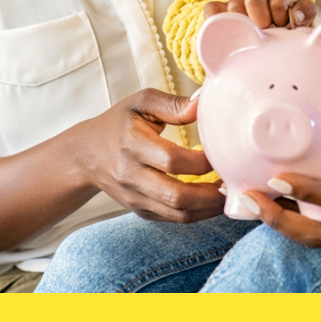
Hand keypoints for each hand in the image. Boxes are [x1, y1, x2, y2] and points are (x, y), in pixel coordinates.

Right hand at [73, 89, 224, 222]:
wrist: (86, 155)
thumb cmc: (119, 123)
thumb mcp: (141, 103)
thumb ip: (173, 104)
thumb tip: (204, 102)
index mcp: (132, 144)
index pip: (171, 160)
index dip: (201, 161)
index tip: (222, 153)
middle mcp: (131, 175)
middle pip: (176, 195)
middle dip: (211, 192)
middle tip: (233, 180)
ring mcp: (136, 198)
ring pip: (178, 213)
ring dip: (209, 208)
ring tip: (229, 193)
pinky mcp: (141, 211)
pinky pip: (174, 219)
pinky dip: (198, 213)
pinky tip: (213, 200)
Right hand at [204, 0, 315, 28]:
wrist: (274, 33)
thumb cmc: (289, 24)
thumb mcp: (304, 16)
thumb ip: (305, 12)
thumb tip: (295, 17)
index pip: (277, 2)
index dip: (281, 19)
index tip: (284, 30)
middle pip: (253, 2)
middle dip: (262, 22)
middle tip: (266, 35)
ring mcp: (237, 3)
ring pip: (233, 8)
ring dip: (243, 25)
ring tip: (251, 37)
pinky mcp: (222, 12)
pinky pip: (212, 10)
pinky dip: (214, 19)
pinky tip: (226, 31)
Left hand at [241, 75, 320, 247]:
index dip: (308, 192)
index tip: (276, 178)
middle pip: (319, 235)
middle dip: (281, 220)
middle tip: (250, 196)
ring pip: (314, 241)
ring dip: (280, 224)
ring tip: (249, 199)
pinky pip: (317, 235)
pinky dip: (290, 223)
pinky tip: (265, 203)